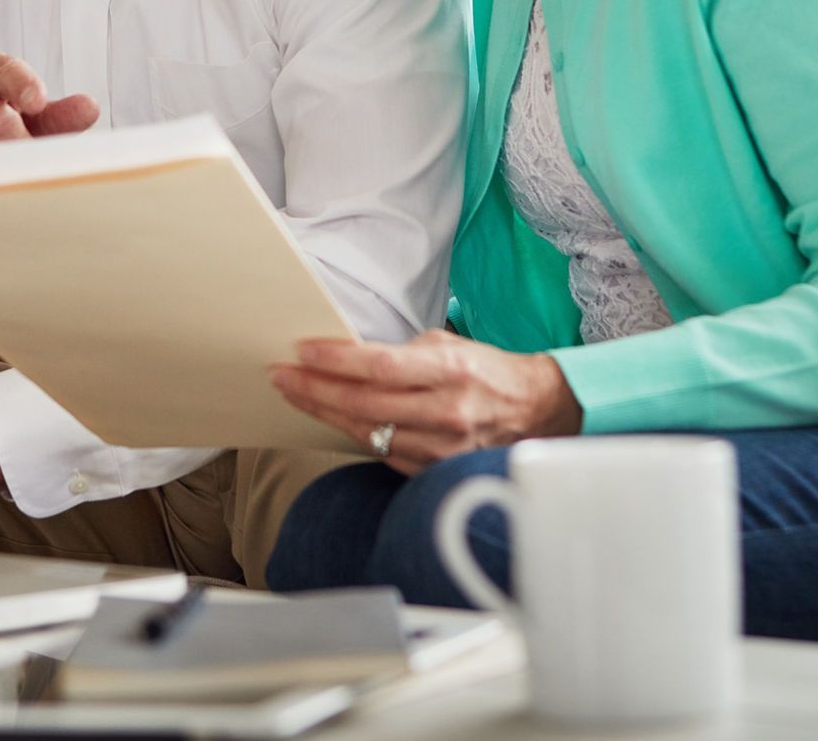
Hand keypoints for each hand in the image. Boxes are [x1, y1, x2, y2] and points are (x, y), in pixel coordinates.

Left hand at [269, 331, 582, 474]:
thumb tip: (352, 357)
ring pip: (367, 432)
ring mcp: (441, 448)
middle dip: (315, 389)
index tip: (301, 352)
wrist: (535, 411)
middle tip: (281, 376)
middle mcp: (446, 411)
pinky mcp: (435, 471)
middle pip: (364, 403)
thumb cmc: (488, 372)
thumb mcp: (450, 345)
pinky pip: (383, 453)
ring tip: (296, 395)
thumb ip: (404, 353)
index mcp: (450, 371)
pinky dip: (354, 434)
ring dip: (325, 413)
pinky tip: (333, 419)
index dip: (335, 360)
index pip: (379, 366)